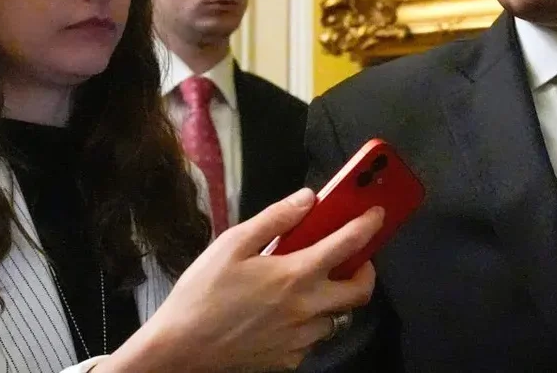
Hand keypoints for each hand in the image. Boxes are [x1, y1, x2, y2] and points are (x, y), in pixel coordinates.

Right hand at [100, 188, 384, 372]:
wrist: (179, 351)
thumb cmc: (201, 295)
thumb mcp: (232, 245)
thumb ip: (275, 219)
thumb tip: (307, 199)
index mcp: (294, 275)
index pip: (348, 245)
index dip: (369, 225)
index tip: (378, 214)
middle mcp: (307, 309)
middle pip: (361, 290)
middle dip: (365, 269)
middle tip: (352, 257)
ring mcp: (301, 338)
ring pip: (336, 316)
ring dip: (332, 297)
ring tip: (308, 284)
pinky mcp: (291, 359)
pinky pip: (313, 338)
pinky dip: (309, 321)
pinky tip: (284, 312)